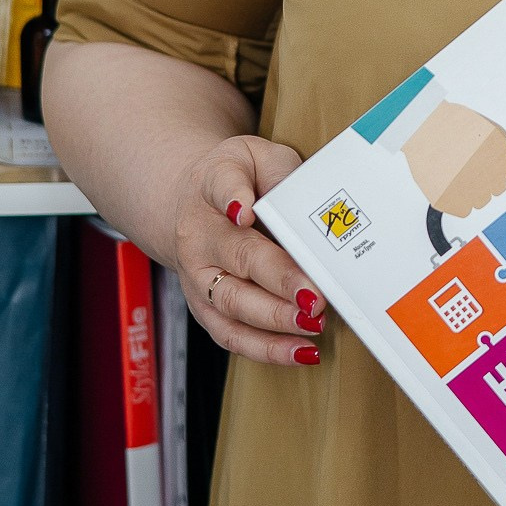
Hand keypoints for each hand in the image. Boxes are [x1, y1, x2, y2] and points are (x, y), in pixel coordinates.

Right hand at [169, 133, 322, 366]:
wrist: (190, 203)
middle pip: (238, 257)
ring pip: (233, 304)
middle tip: (314, 296)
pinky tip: (301, 351)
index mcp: (210, 186)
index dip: (233, 196)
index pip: (221, 185)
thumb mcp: (257, 155)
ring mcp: (198, 277)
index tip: (244, 209)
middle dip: (279, 279)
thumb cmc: (238, 179)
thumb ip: (279, 170)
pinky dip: (267, 348)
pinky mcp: (206, 308)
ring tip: (312, 324)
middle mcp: (198, 236)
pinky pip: (233, 335)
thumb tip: (298, 197)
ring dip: (275, 320)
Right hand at [403, 100, 505, 217]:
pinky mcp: (447, 201)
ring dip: (474, 189)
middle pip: (499, 188)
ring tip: (459, 171)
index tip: (499, 165)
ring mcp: (465, 191)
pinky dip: (458, 201)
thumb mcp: (488, 127)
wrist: (421, 127)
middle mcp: (485, 177)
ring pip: (481, 200)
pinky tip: (451, 183)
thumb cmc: (452, 124)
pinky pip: (462, 210)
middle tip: (473, 165)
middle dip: (489, 177)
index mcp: (499, 159)